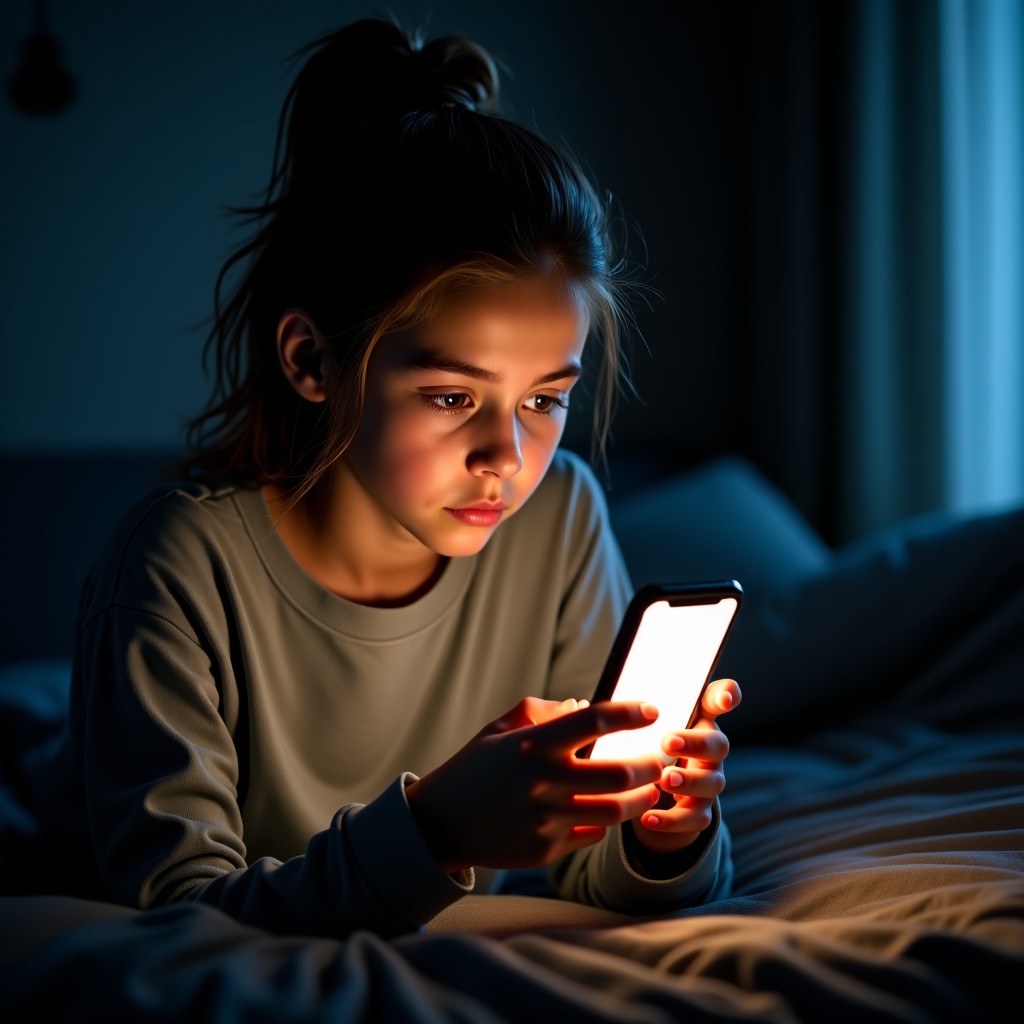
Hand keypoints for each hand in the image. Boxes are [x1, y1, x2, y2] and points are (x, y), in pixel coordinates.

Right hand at [406, 697, 664, 873]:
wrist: (439, 824)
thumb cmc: (473, 768)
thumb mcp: (498, 730)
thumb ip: (539, 712)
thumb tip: (580, 704)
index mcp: (532, 745)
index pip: (594, 720)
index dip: (630, 712)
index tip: (652, 709)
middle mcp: (542, 782)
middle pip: (620, 772)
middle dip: (653, 763)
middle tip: (664, 757)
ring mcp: (546, 820)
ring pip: (616, 811)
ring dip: (643, 798)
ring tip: (652, 788)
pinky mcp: (547, 850)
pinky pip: (593, 835)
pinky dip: (607, 822)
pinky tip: (612, 812)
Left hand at [630, 677, 741, 855]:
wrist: (654, 793)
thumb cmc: (643, 747)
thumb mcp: (634, 727)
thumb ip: (617, 713)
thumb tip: (577, 707)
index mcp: (695, 719)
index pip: (718, 700)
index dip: (727, 695)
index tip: (724, 697)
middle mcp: (708, 750)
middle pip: (718, 744)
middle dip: (696, 743)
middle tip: (667, 742)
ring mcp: (707, 781)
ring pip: (712, 783)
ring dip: (689, 781)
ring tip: (663, 780)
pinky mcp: (699, 811)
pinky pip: (696, 818)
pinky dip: (672, 820)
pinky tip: (648, 818)